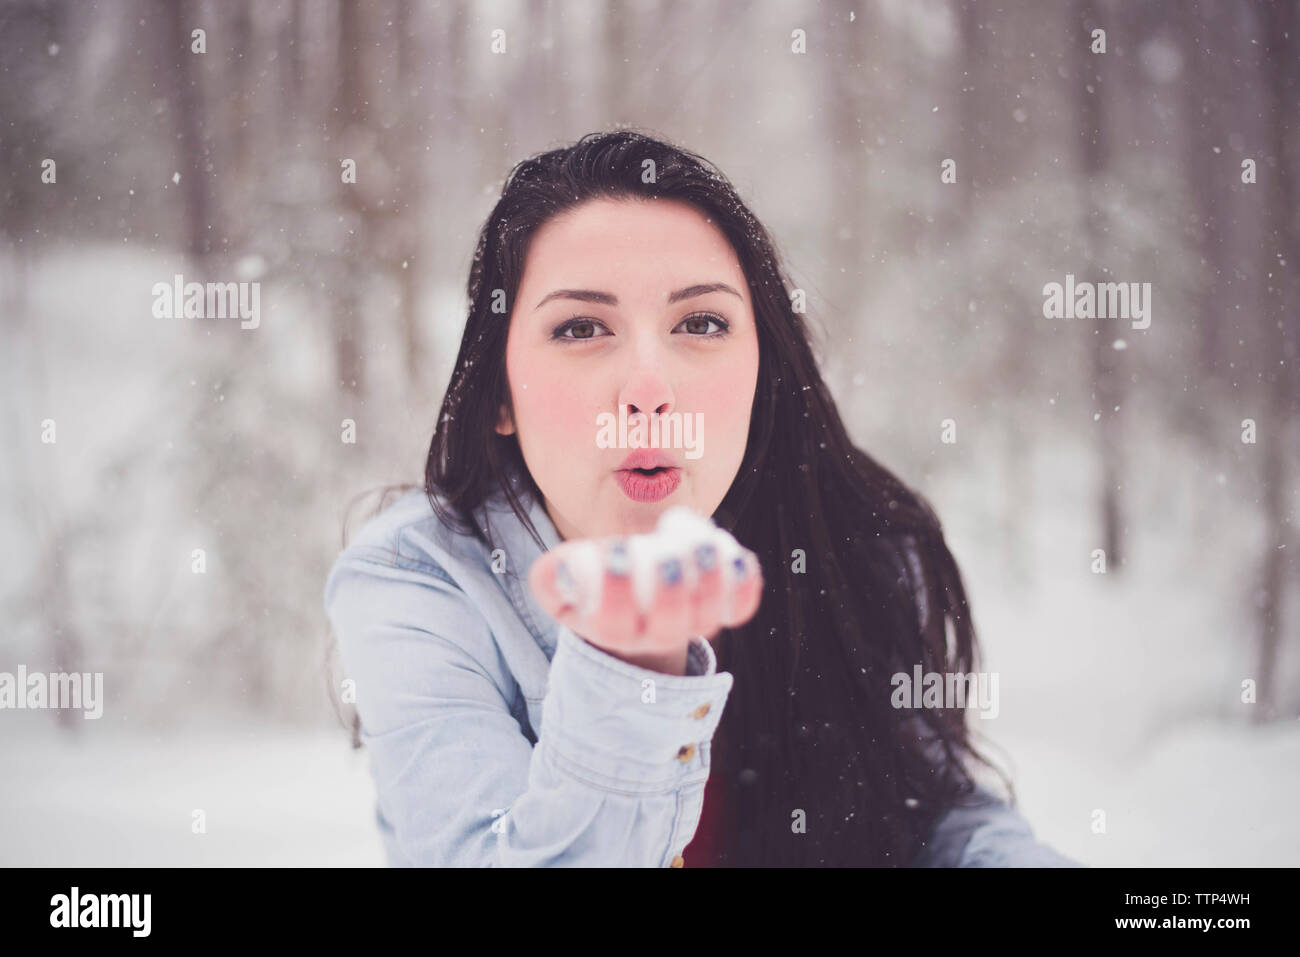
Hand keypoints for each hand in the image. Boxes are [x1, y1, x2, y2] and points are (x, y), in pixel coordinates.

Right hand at [528, 524, 763, 674]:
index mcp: (609, 627)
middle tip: (669, 553)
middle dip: (671, 589)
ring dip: (712, 578)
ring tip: (705, 542)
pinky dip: (744, 586)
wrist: (636, 594)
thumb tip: (568, 568)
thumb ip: (555, 575)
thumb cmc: (596, 578)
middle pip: (666, 623)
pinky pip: (738, 608)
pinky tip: (739, 558)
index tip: (617, 553)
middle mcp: (652, 634)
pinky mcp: (721, 610)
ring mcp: (690, 624)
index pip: (612, 621)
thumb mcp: (565, 581)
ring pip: (707, 613)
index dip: (615, 592)